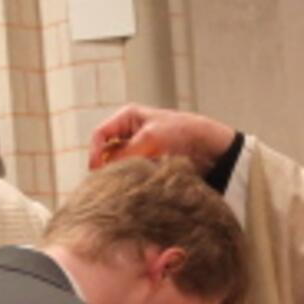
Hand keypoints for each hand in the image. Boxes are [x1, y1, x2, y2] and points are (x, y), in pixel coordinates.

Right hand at [89, 103, 235, 171]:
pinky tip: (136, 185)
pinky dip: (132, 180)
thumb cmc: (181, 132)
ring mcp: (139, 149)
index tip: (96, 170)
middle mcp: (130, 133)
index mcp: (127, 118)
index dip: (94, 152)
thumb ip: (124, 153)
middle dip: (106, 166)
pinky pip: (132, 173)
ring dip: (121, 174)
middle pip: (106, 152)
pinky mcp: (148, 164)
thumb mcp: (149, 139)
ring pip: (119, 165)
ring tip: (124, 184)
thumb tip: (103, 170)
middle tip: (107, 182)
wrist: (209, 146)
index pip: (99, 135)